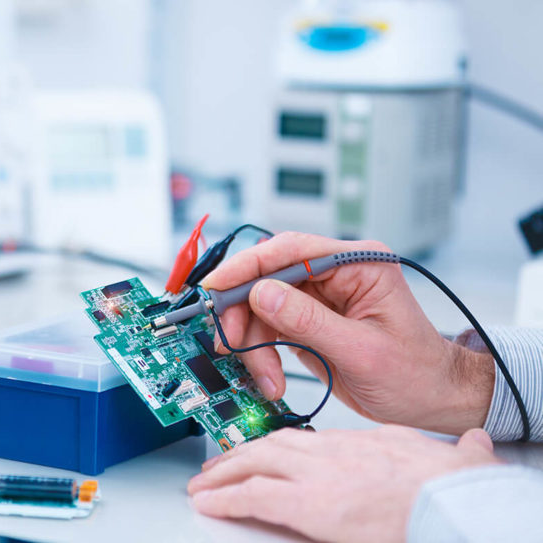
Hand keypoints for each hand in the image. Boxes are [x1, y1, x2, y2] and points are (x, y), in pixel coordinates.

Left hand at [187, 426, 500, 542]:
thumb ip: (448, 452)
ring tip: (206, 484)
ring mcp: (317, 476)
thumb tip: (474, 443)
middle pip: (273, 445)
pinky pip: (252, 497)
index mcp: (362, 444)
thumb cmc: (454, 489)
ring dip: (225, 473)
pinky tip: (209, 504)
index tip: (265, 452)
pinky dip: (225, 499)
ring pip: (255, 464)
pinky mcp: (308, 505)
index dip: (280, 445)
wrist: (456, 502)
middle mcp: (333, 452)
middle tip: (219, 466)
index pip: (309, 440)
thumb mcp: (448, 459)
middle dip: (241, 455)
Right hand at [200, 232, 493, 434]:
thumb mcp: (361, 351)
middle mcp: (336, 273)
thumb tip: (262, 294)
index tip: (217, 286)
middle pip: (268, 277)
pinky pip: (269, 325)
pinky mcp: (309, 318)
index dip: (248, 266)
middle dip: (245, 312)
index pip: (291, 250)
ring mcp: (321, 295)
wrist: (434, 401)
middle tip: (230, 342)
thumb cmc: (416, 374)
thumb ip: (309, 321)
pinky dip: (261, 351)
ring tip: (264, 376)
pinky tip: (268, 375)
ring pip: (262, 305)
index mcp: (358, 263)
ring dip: (253, 341)